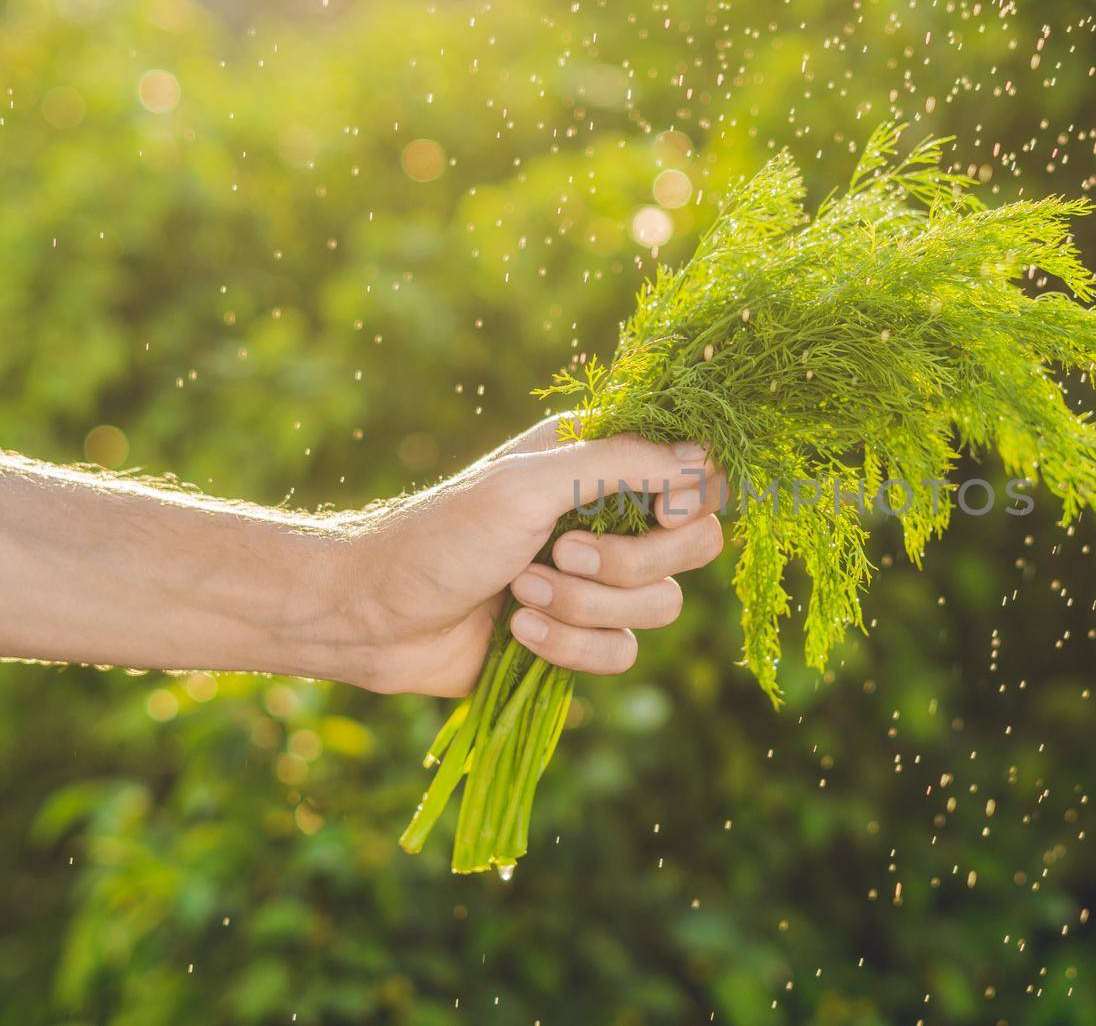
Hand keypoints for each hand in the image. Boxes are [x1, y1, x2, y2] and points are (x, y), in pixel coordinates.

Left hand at [332, 415, 724, 695]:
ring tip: (519, 593)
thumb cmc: (441, 534)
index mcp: (602, 461)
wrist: (374, 615)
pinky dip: (571, 646)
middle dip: (628, 563)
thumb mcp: (529, 484)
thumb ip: (621, 462)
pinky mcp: (581, 636)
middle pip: (695, 547)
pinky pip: (623, 653)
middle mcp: (610, 516)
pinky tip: (519, 632)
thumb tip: (705, 457)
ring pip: (660, 607)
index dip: (691, 500)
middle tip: (560, 554)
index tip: (657, 513)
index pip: (701, 476)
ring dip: (585, 606)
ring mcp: (599, 581)